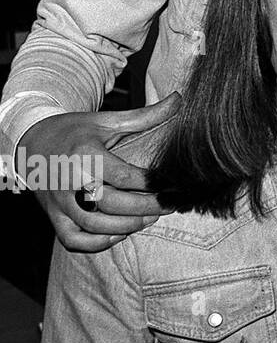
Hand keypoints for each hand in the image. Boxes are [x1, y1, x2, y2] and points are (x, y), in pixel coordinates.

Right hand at [18, 94, 181, 252]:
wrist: (31, 141)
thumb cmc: (75, 130)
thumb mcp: (107, 120)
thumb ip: (145, 116)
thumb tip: (179, 99)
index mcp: (87, 155)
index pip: (126, 177)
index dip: (152, 184)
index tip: (174, 185)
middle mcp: (71, 181)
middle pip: (113, 204)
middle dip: (146, 208)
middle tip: (168, 205)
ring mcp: (59, 202)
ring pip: (95, 225)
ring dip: (127, 226)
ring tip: (149, 218)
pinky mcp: (53, 216)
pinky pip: (74, 239)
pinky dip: (98, 242)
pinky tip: (119, 234)